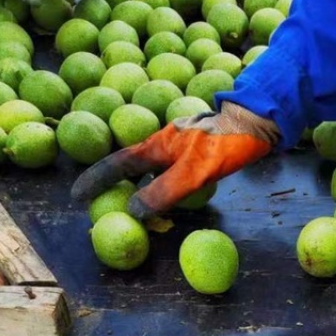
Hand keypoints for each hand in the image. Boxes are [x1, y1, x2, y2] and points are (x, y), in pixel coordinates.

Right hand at [71, 102, 278, 219]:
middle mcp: (164, 146)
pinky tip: (173, 202)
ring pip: (154, 173)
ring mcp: (182, 149)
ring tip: (136, 213)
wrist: (259, 122)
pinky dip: (166, 190)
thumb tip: (133, 213)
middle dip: (117, 189)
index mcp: (156, 146)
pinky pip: (173, 175)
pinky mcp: (199, 154)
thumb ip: (163, 192)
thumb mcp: (193, 172)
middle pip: (133, 170)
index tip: (77, 197)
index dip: (96, 181)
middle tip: (106, 211)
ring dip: (143, 192)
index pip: (117, 165)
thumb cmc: (225, 144)